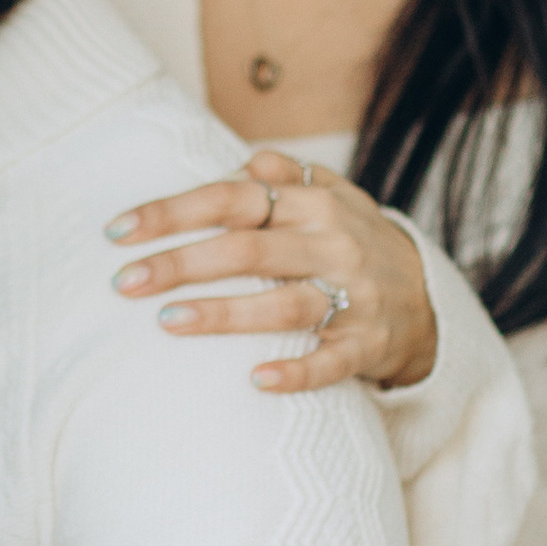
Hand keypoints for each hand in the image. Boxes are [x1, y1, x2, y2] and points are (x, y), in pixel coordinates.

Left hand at [106, 149, 435, 393]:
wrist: (429, 300)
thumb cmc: (352, 243)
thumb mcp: (332, 197)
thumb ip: (287, 177)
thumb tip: (245, 164)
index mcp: (313, 204)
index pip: (231, 199)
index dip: (172, 212)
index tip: (117, 232)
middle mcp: (332, 245)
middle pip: (246, 250)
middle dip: (180, 264)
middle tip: (123, 283)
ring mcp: (352, 298)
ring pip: (283, 304)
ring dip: (224, 314)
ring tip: (167, 322)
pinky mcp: (367, 346)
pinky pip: (331, 362)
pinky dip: (297, 372)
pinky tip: (257, 381)